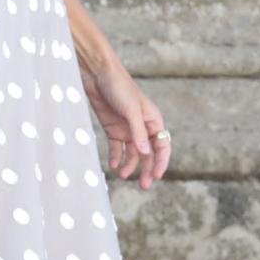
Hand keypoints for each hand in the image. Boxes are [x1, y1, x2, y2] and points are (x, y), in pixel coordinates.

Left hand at [80, 57, 170, 190]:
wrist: (97, 74)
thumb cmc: (119, 87)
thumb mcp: (130, 110)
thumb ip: (138, 132)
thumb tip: (146, 152)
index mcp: (153, 120)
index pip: (162, 145)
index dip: (161, 162)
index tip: (157, 176)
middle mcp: (142, 127)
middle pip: (149, 153)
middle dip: (147, 169)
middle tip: (145, 186)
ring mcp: (127, 129)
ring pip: (133, 153)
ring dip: (130, 165)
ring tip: (123, 175)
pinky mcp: (113, 129)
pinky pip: (117, 148)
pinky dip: (116, 157)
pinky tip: (113, 166)